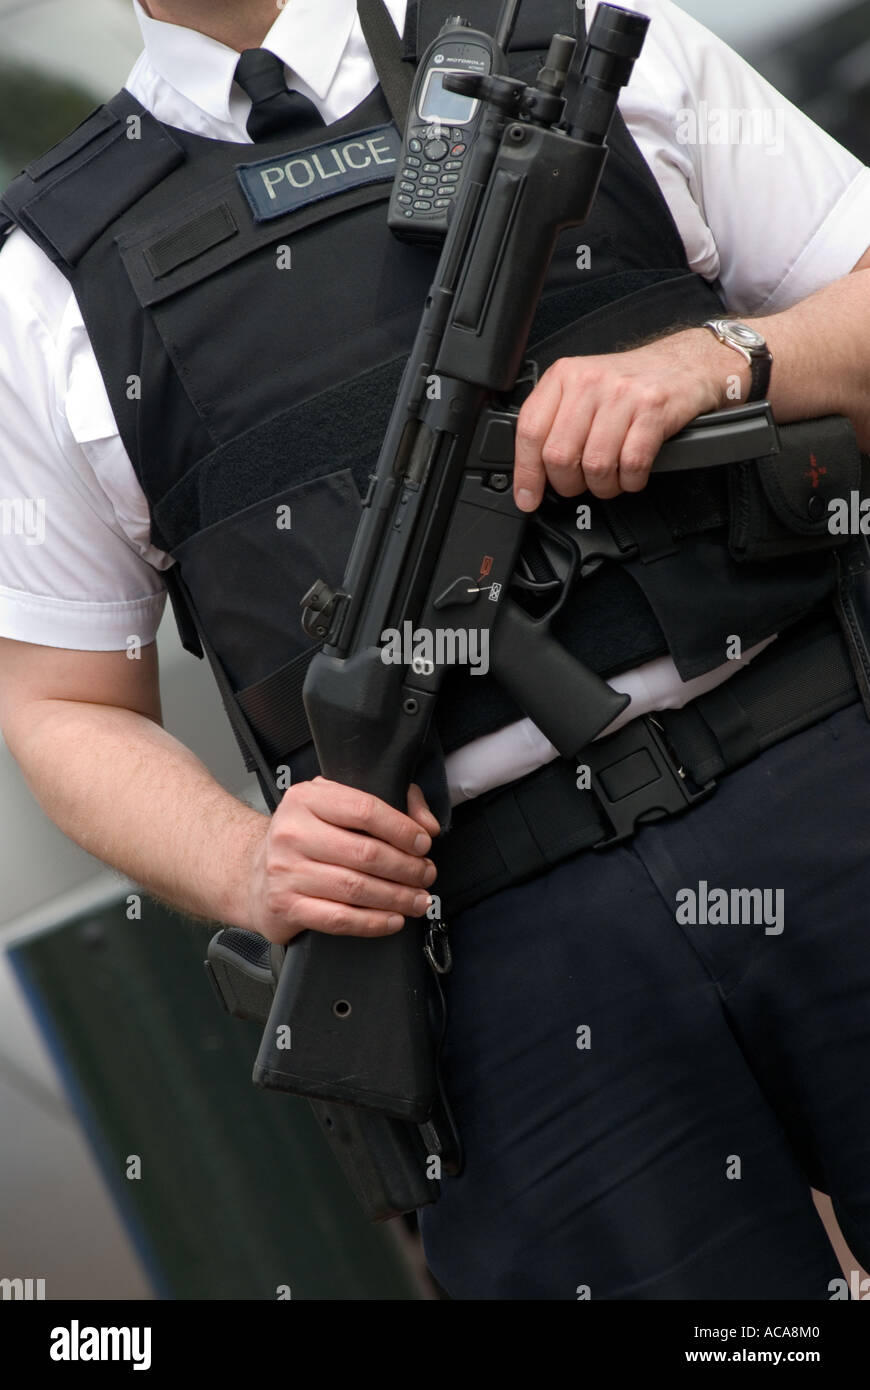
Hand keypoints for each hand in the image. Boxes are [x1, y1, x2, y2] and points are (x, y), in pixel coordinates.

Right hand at [247, 779, 439, 944]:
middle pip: (365, 853)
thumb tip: (427, 823)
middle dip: (406, 868)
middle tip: (426, 874)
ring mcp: (286, 871)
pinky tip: (393, 920)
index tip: (423, 843)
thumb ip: (386, 803)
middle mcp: (292, 833)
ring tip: (418, 899)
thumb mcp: (335, 806)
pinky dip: (372, 922)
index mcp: (306, 799)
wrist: (252, 873)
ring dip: (396, 897)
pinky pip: (339, 918)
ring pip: (355, 888)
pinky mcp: (286, 906)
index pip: (364, 810)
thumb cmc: (303, 838)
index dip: (402, 829)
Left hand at [513, 328, 745, 508]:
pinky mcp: (653, 410)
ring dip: (603, 486)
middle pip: (560, 455)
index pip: (530, 431)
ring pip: (595, 466)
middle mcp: (589, 382)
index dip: (526, 473)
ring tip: (610, 480)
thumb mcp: (584, 389)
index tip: (528, 497)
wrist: (685, 363)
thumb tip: (531, 473)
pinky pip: (631, 464)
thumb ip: (556, 422)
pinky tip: (633, 474)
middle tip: (579, 485)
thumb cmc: (631, 384)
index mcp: (564, 376)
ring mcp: (622, 395)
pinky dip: (631, 481)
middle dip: (568, 484)